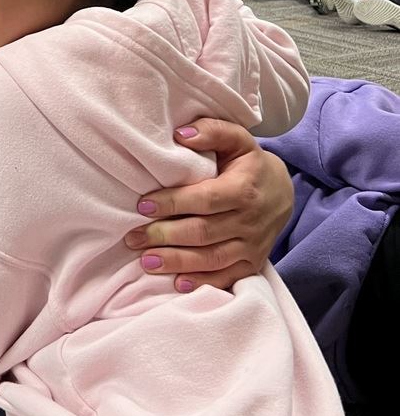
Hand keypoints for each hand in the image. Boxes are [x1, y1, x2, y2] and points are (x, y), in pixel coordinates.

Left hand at [125, 118, 292, 291]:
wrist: (282, 192)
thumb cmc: (248, 164)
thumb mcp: (236, 140)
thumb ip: (211, 131)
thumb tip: (180, 134)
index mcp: (244, 189)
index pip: (205, 199)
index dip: (172, 203)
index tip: (142, 206)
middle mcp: (251, 221)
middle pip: (203, 232)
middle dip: (164, 236)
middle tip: (133, 238)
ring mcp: (252, 245)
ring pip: (211, 259)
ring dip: (176, 262)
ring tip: (145, 261)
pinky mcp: (252, 263)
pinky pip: (226, 277)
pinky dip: (201, 282)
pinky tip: (176, 283)